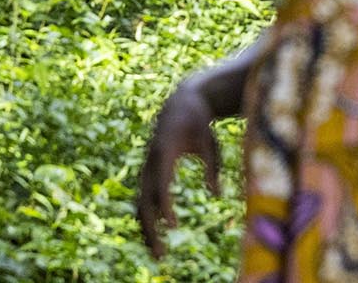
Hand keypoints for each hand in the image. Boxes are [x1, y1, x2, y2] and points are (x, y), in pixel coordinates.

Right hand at [135, 79, 221, 257]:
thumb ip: (212, 168)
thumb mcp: (210, 143)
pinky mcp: (148, 171)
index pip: (161, 185)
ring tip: (157, 254)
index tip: (173, 227)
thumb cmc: (199, 123)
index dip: (165, 207)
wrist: (179, 102)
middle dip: (150, 229)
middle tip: (161, 255)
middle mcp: (151, 162)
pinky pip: (144, 199)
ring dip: (146, 229)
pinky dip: (147, 219)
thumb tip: (217, 195)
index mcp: (165, 152)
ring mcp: (147, 167)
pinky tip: (155, 237)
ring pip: (140, 204)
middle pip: (144, 201)